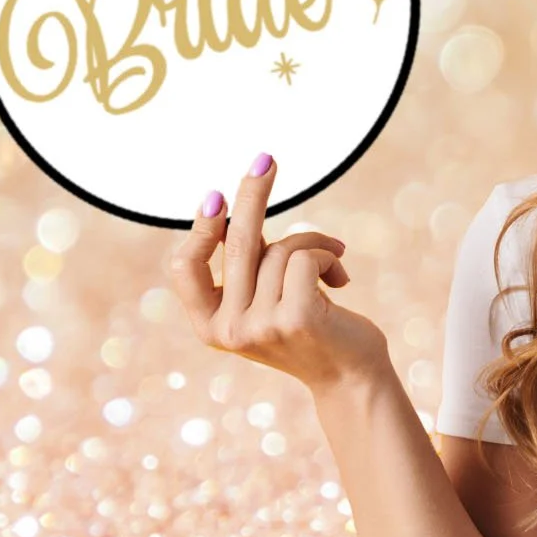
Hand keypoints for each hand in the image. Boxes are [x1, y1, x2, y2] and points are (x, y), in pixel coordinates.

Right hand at [163, 153, 389, 392]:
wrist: (353, 377)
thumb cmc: (312, 328)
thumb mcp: (267, 300)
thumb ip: (248, 267)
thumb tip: (232, 210)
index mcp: (210, 326)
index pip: (183, 268)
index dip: (198, 229)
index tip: (215, 196)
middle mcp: (229, 330)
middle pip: (236, 242)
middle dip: (253, 194)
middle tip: (266, 159)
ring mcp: (261, 326)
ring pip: (281, 249)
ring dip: (315, 244)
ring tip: (334, 261)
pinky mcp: (296, 318)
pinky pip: (305, 257)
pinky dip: (329, 255)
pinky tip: (341, 279)